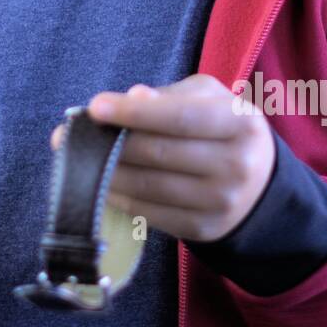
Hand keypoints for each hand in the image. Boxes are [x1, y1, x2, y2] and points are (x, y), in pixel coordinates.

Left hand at [49, 74, 275, 242]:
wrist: (260, 182)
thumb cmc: (221, 127)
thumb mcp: (207, 99)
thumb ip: (169, 96)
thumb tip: (133, 97)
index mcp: (241, 122)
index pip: (181, 118)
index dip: (135, 114)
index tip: (94, 107)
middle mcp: (236, 165)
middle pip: (159, 154)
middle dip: (109, 144)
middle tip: (66, 136)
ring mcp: (222, 202)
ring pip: (149, 187)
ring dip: (105, 173)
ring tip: (77, 159)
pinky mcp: (204, 229)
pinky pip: (150, 213)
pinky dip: (119, 198)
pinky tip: (100, 184)